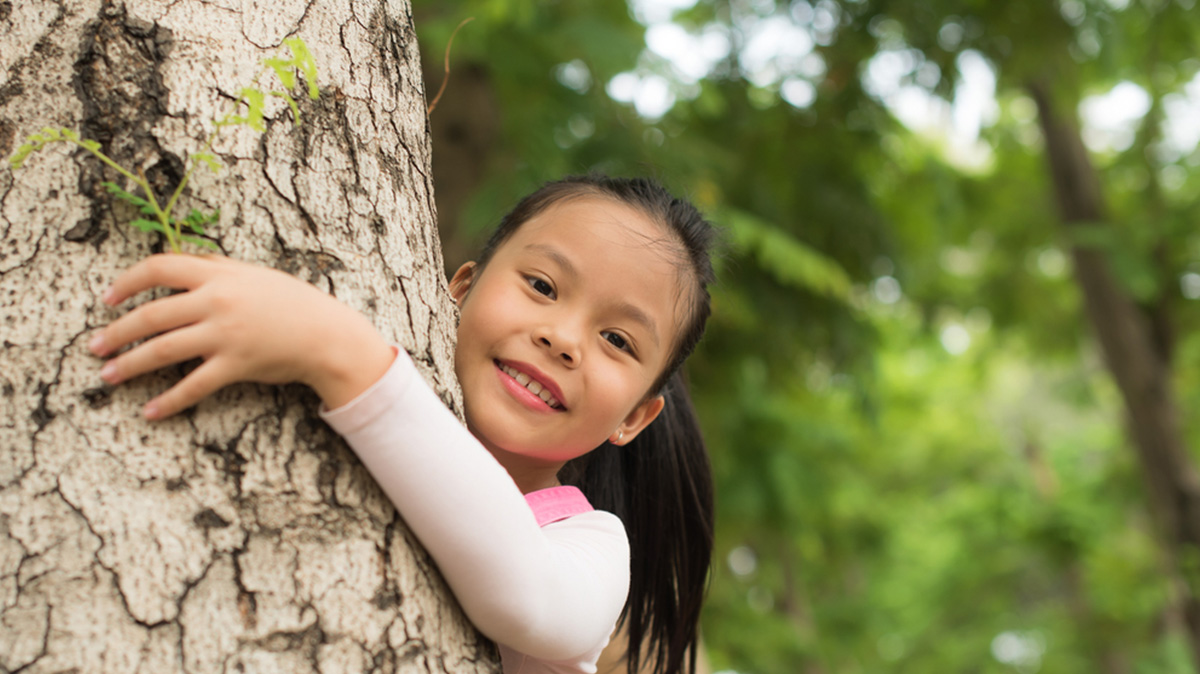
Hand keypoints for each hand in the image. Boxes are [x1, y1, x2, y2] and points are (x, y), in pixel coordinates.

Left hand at [88, 254, 394, 418]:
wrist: (327, 334)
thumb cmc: (292, 302)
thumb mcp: (253, 274)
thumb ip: (216, 268)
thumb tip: (181, 261)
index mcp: (218, 275)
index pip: (159, 267)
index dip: (127, 282)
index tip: (107, 298)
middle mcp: (217, 301)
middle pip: (151, 315)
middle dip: (116, 332)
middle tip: (95, 346)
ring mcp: (225, 335)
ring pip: (163, 349)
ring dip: (130, 364)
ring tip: (109, 375)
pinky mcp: (236, 365)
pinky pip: (194, 385)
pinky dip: (169, 400)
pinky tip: (150, 410)